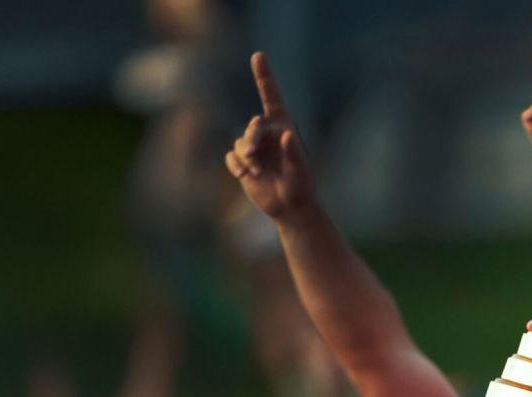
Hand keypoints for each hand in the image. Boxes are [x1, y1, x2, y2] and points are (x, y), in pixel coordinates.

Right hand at [225, 53, 312, 219]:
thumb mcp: (300, 169)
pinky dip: (236, 166)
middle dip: (251, 138)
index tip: (258, 55)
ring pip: (239, 142)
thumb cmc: (300, 185)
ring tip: (256, 173)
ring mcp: (254, 147)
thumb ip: (293, 151)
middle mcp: (268, 133)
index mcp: (283, 126)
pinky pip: (231, 157)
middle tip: (252, 154)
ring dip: (245, 158)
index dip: (264, 75)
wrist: (289, 207)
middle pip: (252, 126)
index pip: (271, 96)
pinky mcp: (243, 162)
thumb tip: (285, 133)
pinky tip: (246, 177)